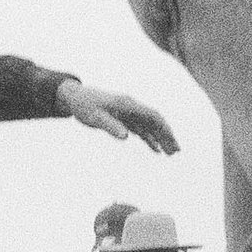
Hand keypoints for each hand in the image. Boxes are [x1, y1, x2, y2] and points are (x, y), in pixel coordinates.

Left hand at [56, 79, 178, 154]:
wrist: (75, 97)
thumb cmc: (84, 106)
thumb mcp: (95, 118)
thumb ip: (110, 126)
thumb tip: (126, 137)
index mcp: (128, 105)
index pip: (152, 116)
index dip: (163, 129)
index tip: (172, 142)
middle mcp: (132, 107)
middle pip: (155, 121)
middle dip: (167, 136)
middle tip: (176, 152)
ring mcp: (129, 113)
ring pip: (149, 126)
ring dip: (160, 139)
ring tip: (170, 153)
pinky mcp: (124, 118)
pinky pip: (140, 129)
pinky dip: (149, 139)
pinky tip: (155, 149)